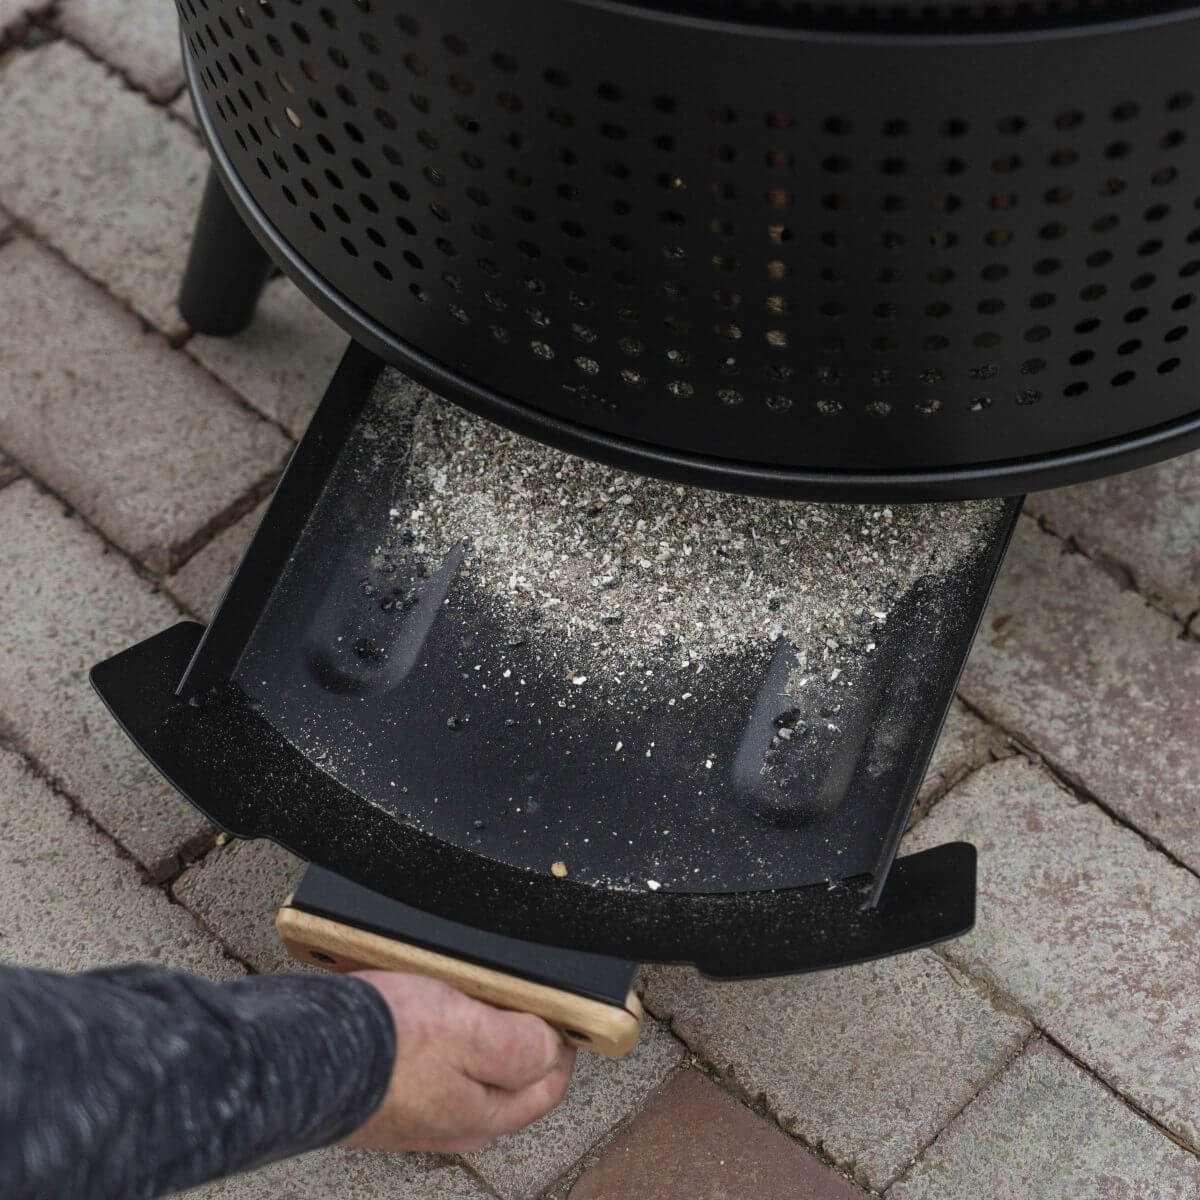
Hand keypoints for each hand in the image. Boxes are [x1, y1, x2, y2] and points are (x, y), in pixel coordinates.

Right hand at [342, 972, 576, 1151]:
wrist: (299, 1052)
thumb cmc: (383, 1046)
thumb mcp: (473, 1033)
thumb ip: (522, 1046)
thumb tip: (553, 1047)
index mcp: (481, 1116)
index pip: (546, 1087)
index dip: (562, 1045)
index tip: (563, 1010)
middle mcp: (449, 1122)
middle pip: (506, 1078)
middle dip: (519, 1036)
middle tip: (516, 994)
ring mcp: (412, 1109)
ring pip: (463, 1066)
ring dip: (472, 1029)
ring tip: (466, 989)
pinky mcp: (379, 1089)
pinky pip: (422, 1057)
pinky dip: (430, 1029)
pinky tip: (419, 1001)